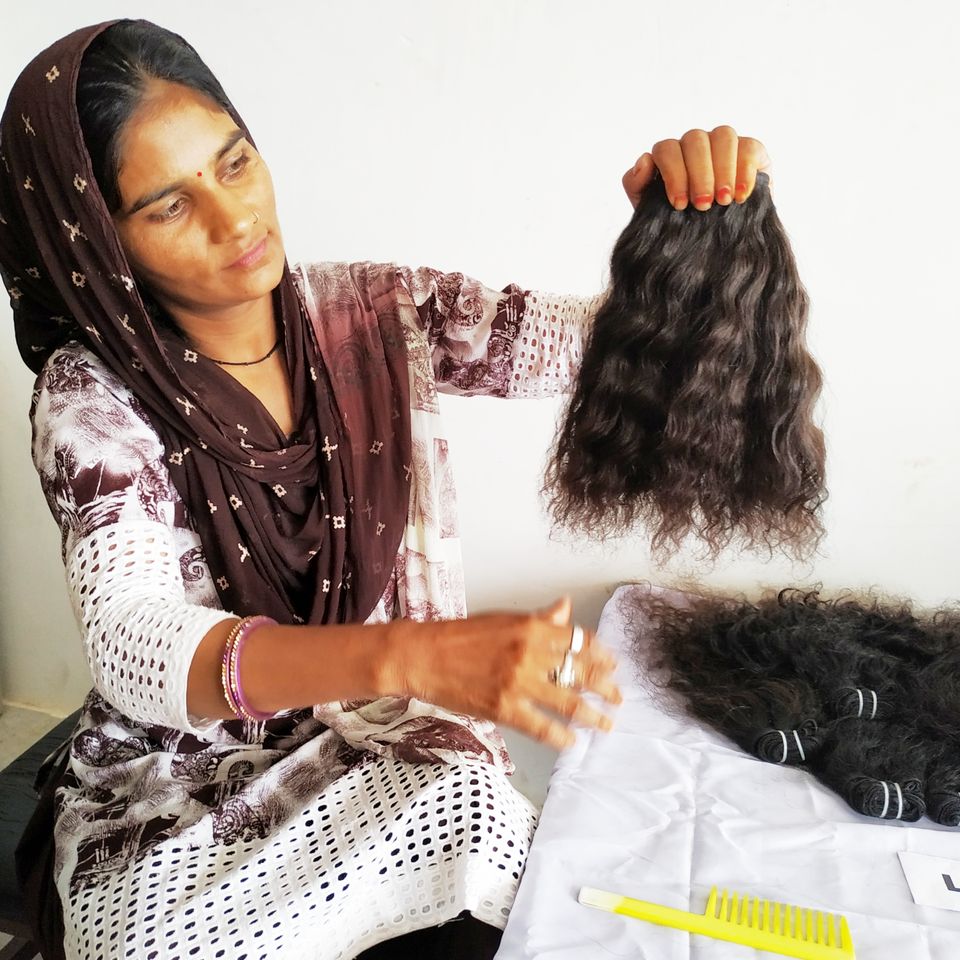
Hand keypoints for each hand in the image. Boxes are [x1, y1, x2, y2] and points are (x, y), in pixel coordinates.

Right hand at [384, 597, 622, 750]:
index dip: (600, 654)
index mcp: (530, 628)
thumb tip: (565, 607)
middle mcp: (529, 654)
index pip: (578, 640)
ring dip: (593, 714)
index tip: (612, 664)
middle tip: (618, 697)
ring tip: (606, 723)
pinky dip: (560, 736)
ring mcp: (517, 683)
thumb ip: (538, 619)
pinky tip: (572, 741)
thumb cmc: (460, 637)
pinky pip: (540, 726)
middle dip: (605, 687)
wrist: (423, 656)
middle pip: (580, 672)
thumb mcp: (503, 620)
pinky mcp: (503, 708)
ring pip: (568, 701)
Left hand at [622, 125, 772, 210]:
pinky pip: (749, 146)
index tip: (679, 205)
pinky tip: (741, 195)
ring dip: (722, 168)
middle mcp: (695, 145)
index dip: (673, 174)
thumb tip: (645, 161)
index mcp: (669, 156)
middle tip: (703, 206)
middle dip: (699, 174)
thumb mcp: (651, 211)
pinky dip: (745, 169)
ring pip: (722, 136)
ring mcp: (722, 144)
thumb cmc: (679, 225)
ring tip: (724, 201)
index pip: (666, 148)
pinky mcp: (750, 150)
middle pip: (694, 140)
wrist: (712, 245)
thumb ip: (637, 186)